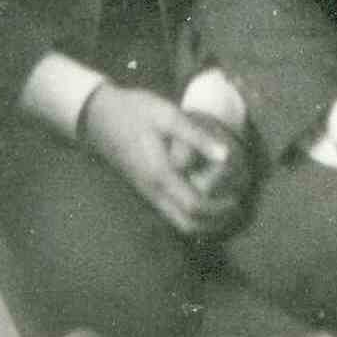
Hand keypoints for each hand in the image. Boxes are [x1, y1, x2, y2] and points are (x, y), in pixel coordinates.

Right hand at [78, 85, 252, 236]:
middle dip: (216, 223)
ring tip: (224, 206)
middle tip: (235, 208)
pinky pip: (172, 214)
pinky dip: (192, 215)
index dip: (220, 208)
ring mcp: (147, 193)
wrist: (97, 115)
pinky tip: (204, 198)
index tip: (238, 197)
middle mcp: (153, 191)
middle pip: (188, 225)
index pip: (195, 206)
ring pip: (179, 223)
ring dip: (205, 221)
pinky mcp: (145, 190)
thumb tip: (226, 156)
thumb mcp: (166, 114)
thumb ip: (196, 136)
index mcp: (160, 174)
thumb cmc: (134, 111)